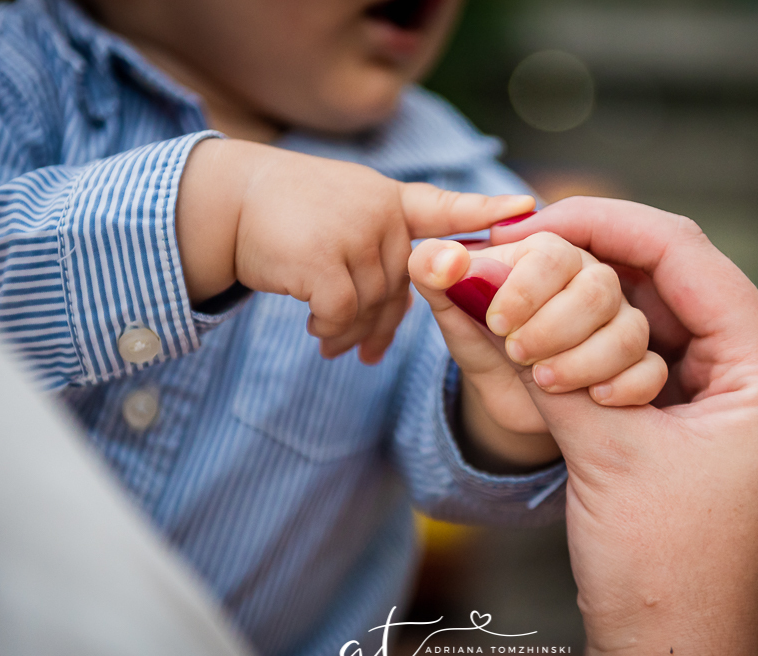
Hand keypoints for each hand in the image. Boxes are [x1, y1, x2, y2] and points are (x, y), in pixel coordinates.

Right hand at [176, 138, 534, 362]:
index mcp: (390, 201)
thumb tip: (391, 319)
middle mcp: (380, 213)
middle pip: (404, 286)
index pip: (446, 208)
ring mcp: (354, 232)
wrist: (229, 203)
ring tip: (329, 342)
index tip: (528, 211)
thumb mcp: (342, 217)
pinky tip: (316, 329)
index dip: (487, 212)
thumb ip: (378, 253)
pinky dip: (332, 329)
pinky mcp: (324, 259)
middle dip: (383, 323)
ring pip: (374, 304)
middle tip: (365, 352)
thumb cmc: (287, 217)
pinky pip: (345, 314)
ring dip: (351, 332)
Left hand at [408, 232, 666, 470]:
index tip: (496, 321)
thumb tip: (439, 258)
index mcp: (549, 253)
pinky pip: (652, 371)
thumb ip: (432, 272)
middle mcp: (593, 280)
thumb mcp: (449, 306)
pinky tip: (595, 399)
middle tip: (517, 353)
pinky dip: (627, 386)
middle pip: (599, 289)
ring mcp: (621, 322)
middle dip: (556, 326)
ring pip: (629, 332)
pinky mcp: (636, 365)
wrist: (505, 387)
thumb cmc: (480, 333)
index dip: (526, 288)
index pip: (553, 253)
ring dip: (585, 361)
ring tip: (544, 382)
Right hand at [491, 198, 757, 655]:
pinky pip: (634, 358)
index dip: (601, 222)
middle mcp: (752, 370)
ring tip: (515, 292)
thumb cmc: (664, 569)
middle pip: (664, 277)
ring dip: (580, 304)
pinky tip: (538, 338)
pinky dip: (586, 345)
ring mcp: (719, 398)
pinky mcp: (687, 424)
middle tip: (509, 253)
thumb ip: (540, 362)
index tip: (530, 219)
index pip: (682, 251)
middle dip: (584, 261)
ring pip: (644, 316)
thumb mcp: (604, 453)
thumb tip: (472, 284)